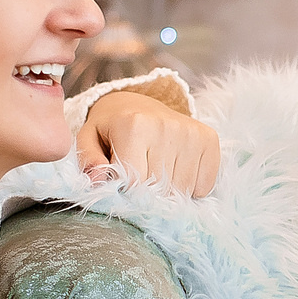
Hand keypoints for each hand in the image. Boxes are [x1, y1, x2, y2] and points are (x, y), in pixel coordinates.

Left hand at [78, 91, 220, 196]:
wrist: (140, 105)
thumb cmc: (112, 128)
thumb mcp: (89, 139)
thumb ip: (88, 161)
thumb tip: (98, 181)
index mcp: (134, 125)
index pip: (135, 183)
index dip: (126, 191)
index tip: (121, 182)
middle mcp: (167, 126)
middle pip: (160, 189)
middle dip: (147, 193)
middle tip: (139, 176)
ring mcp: (191, 133)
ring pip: (183, 191)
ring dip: (170, 192)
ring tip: (157, 173)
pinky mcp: (209, 139)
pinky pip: (203, 186)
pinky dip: (190, 189)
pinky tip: (176, 171)